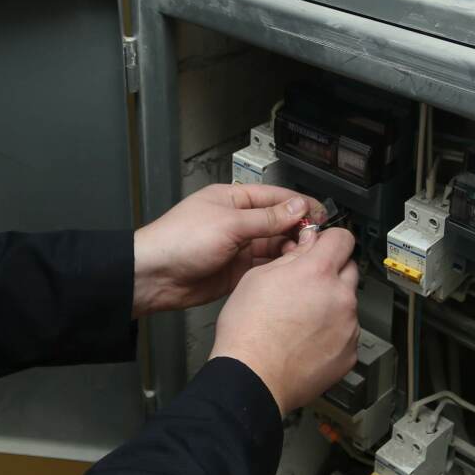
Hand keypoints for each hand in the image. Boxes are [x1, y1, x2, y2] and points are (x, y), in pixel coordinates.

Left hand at [131, 183, 324, 316]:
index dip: (300, 205)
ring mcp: (237, 247)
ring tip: (306, 256)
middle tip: (317, 240)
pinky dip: (278, 269)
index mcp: (233, 200)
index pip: (276, 198)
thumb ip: (266, 218)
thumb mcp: (228, 225)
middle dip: (298, 230)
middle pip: (278, 222)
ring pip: (273, 246)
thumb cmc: (178, 241)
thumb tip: (296, 208)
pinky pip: (264, 268)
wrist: (153, 276)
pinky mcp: (236, 272)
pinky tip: (290, 271)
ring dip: (290, 250)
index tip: (321, 215)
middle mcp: (237, 222)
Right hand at [210, 226, 360, 414]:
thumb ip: (290, 257)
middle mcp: (340, 297)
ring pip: (347, 303)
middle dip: (331, 271)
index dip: (329, 239)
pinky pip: (347, 332)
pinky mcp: (349, 353)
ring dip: (331, 304)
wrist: (252, 378)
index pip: (342, 238)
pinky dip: (332, 332)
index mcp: (318, 273)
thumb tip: (306, 244)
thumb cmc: (248, 333)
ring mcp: (348, 327)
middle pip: (349, 268)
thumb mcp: (258, 278)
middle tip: (306, 284)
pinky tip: (307, 339)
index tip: (323, 245)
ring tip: (300, 319)